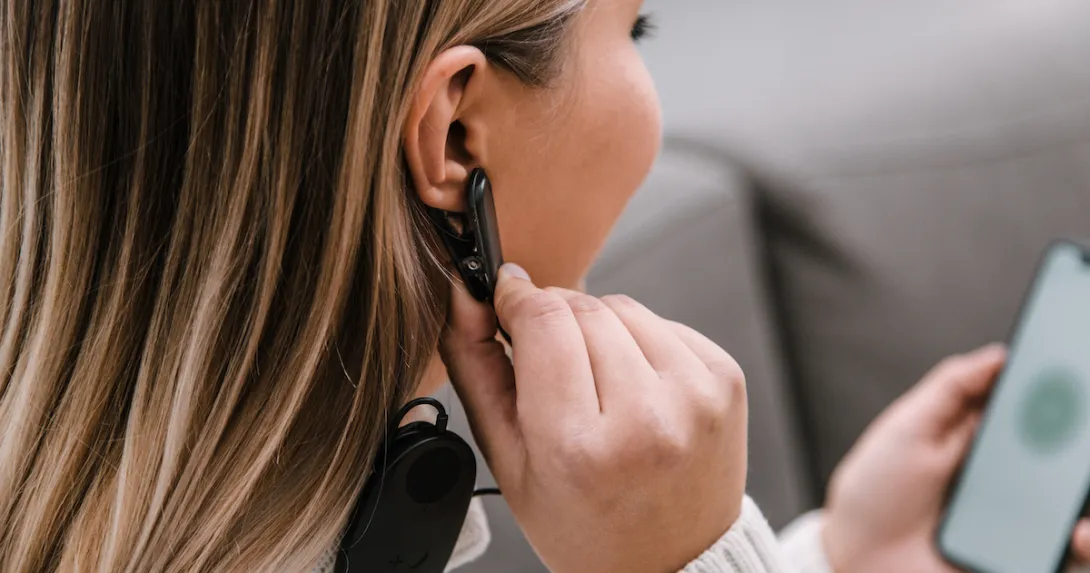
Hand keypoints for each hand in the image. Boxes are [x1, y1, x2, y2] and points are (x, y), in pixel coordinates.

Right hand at [440, 264, 747, 572]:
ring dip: (598, 327)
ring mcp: (694, 397)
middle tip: (548, 359)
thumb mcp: (508, 461)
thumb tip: (467, 294)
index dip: (515, 298)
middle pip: (582, 307)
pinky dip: (639, 341)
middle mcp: (645, 419)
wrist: (670, 562)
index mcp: (579, 448)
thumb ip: (476, 368)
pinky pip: (664, 323)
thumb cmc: (584, 523)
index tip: (505, 297)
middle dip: (553, 317)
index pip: (542, 321)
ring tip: (595, 384)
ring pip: (623, 306)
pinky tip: (633, 387)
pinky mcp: (725, 380)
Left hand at [822, 345, 1089, 571]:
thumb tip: (1001, 354)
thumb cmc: (875, 492)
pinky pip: (1070, 555)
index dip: (1067, 403)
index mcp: (987, 437)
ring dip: (1086, 498)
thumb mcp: (906, 427)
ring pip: (1077, 503)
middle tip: (1084, 446)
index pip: (1046, 413)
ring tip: (1080, 515)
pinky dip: (1079, 546)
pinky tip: (1074, 538)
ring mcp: (1024, 517)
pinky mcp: (1028, 556)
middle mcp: (1013, 474)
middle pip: (1070, 459)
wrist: (861, 559)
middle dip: (1083, 450)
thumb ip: (951, 387)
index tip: (1081, 383)